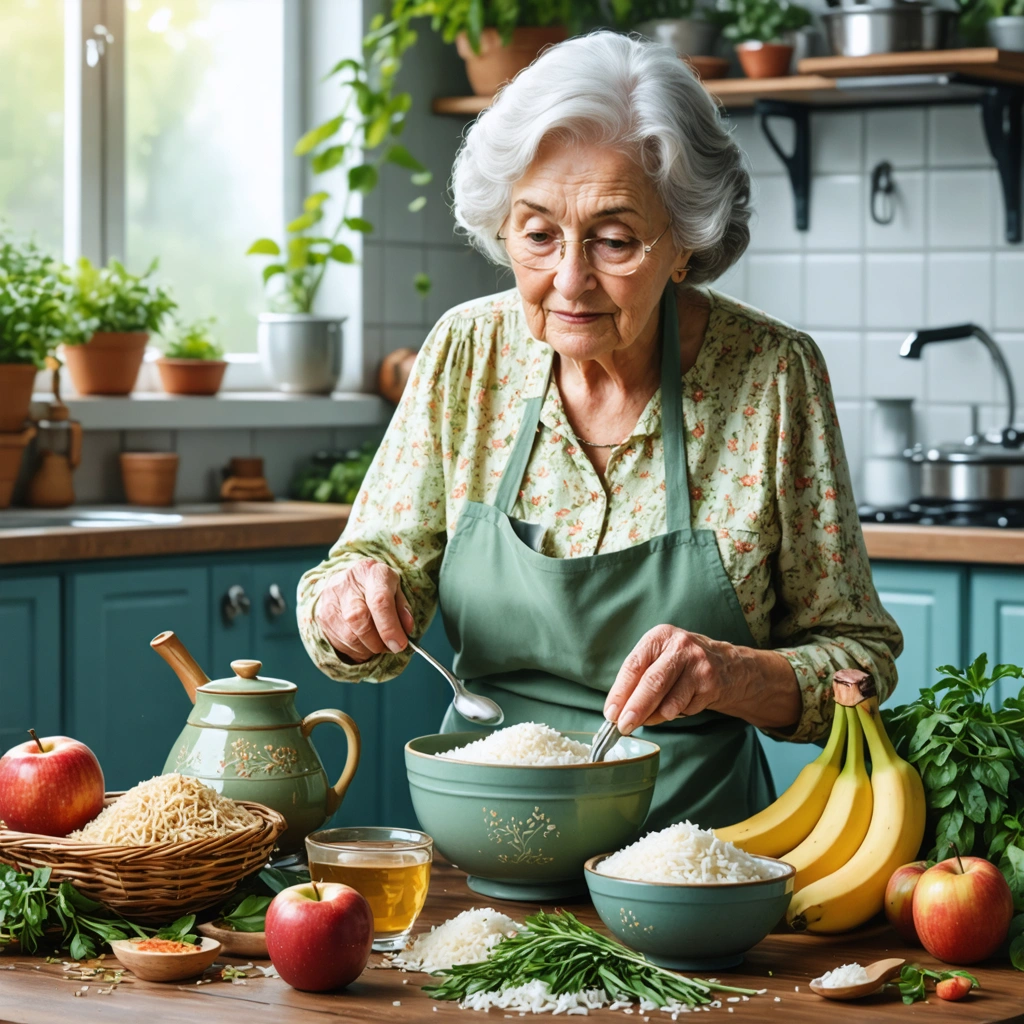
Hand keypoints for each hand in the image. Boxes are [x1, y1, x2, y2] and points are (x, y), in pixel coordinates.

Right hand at [315, 558, 414, 662]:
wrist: (349, 580)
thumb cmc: (378, 587)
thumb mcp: (396, 590)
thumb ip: (403, 608)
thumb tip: (406, 630)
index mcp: (373, 571)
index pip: (380, 600)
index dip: (390, 627)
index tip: (399, 645)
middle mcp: (348, 582)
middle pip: (360, 619)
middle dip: (378, 641)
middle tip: (390, 648)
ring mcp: (330, 598)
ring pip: (349, 635)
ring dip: (367, 648)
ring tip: (377, 645)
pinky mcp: (322, 615)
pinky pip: (339, 642)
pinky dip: (355, 651)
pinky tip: (363, 644)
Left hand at [604, 625, 731, 734]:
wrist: (729, 667)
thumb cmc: (684, 663)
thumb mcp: (660, 657)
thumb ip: (639, 678)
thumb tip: (617, 710)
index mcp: (660, 636)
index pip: (634, 665)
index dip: (620, 691)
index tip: (611, 712)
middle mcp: (679, 646)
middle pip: (652, 682)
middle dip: (635, 708)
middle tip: (624, 726)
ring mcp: (698, 664)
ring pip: (669, 700)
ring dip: (653, 717)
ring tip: (647, 720)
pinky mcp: (710, 684)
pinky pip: (685, 708)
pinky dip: (674, 715)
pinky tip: (676, 709)